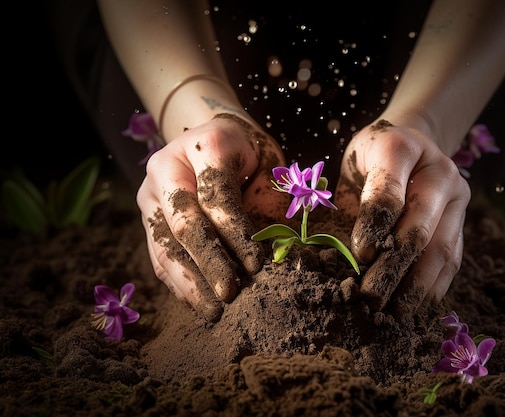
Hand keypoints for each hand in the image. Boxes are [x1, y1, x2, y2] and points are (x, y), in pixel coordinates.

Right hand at [136, 113, 286, 321]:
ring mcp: (151, 193)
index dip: (236, 234)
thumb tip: (278, 258)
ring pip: (166, 244)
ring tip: (214, 312)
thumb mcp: (270, 168)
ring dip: (190, 282)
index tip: (256, 265)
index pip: (217, 196)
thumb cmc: (250, 157)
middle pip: (184, 222)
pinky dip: (179, 281)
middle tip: (229, 294)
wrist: (213, 139)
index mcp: (203, 146)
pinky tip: (198, 302)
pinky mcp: (147, 216)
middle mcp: (167, 166)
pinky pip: (159, 254)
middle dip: (209, 262)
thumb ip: (269, 206)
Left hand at [335, 120, 470, 320]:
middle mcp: (440, 172)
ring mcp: (458, 198)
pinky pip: (453, 259)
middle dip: (394, 268)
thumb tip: (333, 257)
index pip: (390, 193)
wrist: (413, 144)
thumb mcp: (352, 166)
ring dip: (417, 286)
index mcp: (403, 148)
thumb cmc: (371, 159)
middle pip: (420, 226)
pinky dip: (433, 287)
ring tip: (394, 315)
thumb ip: (348, 201)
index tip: (359, 255)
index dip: (374, 226)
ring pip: (442, 248)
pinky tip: (415, 308)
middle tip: (370, 299)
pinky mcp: (463, 222)